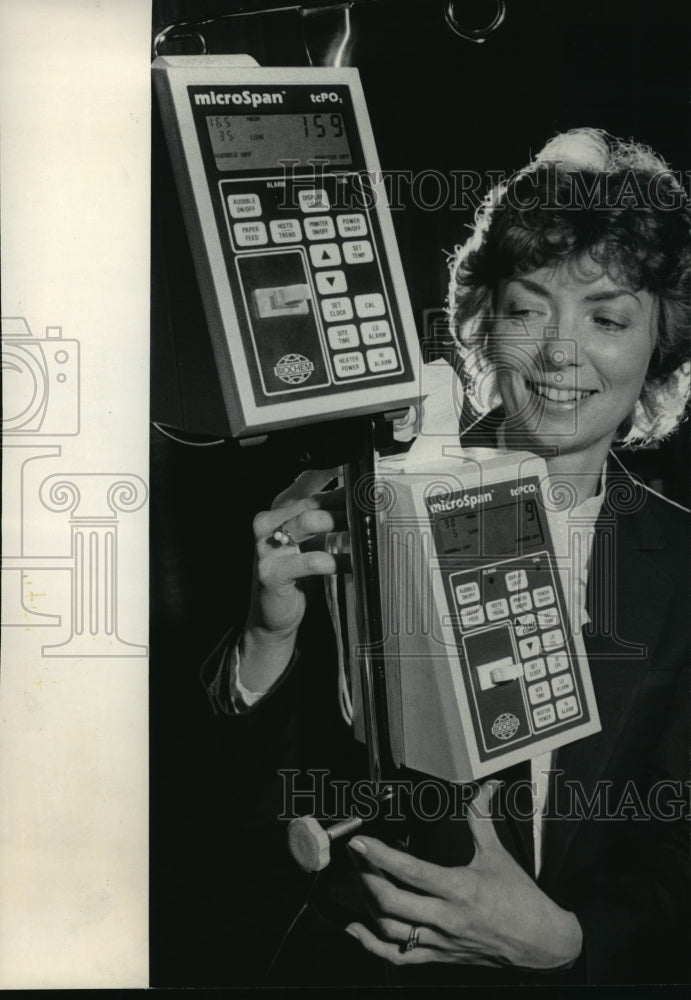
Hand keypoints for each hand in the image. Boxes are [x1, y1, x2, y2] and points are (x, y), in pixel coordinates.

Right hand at [239, 469, 344, 693]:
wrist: (273, 616)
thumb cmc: (297, 574)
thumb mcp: (312, 540)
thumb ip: (328, 516)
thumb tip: (361, 497)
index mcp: (279, 510)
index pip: (305, 481)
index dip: (332, 472)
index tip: (358, 470)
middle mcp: (269, 523)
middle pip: (311, 501)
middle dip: (344, 502)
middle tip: (371, 504)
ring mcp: (267, 547)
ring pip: (307, 522)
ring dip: (340, 524)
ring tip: (363, 530)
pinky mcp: (271, 572)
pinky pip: (310, 561)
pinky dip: (335, 561)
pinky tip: (353, 563)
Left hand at [345, 781, 582, 969]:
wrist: (542, 943)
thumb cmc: (521, 899)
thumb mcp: (498, 855)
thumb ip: (481, 819)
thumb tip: (486, 787)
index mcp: (460, 888)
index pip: (411, 871)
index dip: (381, 856)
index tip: (360, 842)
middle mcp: (446, 917)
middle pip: (391, 902)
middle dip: (364, 878)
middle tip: (353, 859)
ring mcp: (440, 940)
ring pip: (390, 929)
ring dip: (365, 907)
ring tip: (352, 884)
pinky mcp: (439, 957)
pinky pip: (399, 957)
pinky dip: (372, 944)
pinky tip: (356, 928)